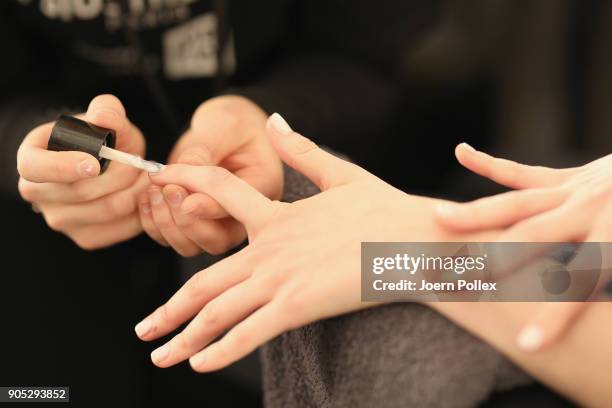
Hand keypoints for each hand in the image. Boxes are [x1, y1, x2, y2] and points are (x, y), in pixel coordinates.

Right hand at [17, 94, 147, 248]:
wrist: (108, 166)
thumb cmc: (101, 140)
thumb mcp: (106, 120)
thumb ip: (107, 111)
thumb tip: (103, 117)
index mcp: (32, 159)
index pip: (35, 167)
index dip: (64, 167)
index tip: (94, 163)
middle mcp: (38, 194)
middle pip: (81, 192)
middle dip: (121, 175)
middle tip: (142, 164)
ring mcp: (60, 220)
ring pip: (107, 210)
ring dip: (136, 192)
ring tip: (147, 177)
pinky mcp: (85, 237)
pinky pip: (119, 229)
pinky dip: (140, 212)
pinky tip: (144, 196)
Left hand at [134, 114, 497, 371]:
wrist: (416, 237)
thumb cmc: (385, 209)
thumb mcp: (341, 173)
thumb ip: (303, 151)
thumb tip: (276, 121)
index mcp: (277, 215)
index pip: (218, 191)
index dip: (185, 183)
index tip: (159, 184)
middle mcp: (269, 248)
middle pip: (202, 281)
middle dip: (167, 310)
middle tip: (143, 329)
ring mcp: (281, 277)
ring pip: (217, 311)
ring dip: (183, 336)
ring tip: (159, 355)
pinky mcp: (300, 304)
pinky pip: (250, 332)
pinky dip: (221, 349)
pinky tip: (200, 363)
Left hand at [137, 95, 282, 256]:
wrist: (227, 130)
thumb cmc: (233, 124)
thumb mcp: (225, 126)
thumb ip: (207, 149)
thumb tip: (184, 172)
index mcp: (261, 190)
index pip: (237, 208)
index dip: (208, 207)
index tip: (185, 199)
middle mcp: (242, 216)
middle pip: (217, 240)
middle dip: (187, 221)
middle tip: (168, 190)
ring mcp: (218, 224)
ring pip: (192, 246)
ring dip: (167, 224)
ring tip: (155, 191)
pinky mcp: (195, 223)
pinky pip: (173, 239)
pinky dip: (154, 225)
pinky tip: (147, 198)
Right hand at [434, 143, 611, 350]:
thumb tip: (601, 296)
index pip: (581, 280)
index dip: (554, 316)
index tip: (527, 344)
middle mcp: (589, 208)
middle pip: (530, 238)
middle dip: (491, 260)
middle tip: (454, 278)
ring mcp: (575, 190)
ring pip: (517, 203)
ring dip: (476, 213)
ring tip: (439, 218)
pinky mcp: (569, 177)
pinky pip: (524, 172)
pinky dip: (489, 164)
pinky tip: (461, 152)